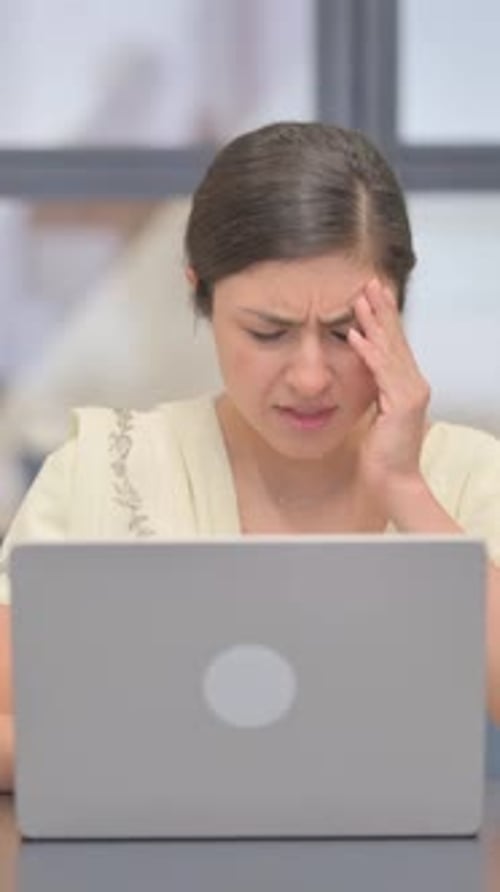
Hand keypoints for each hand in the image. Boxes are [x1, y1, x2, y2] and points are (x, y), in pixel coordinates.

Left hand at [347, 279, 430, 503]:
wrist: (393, 480)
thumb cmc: (383, 453)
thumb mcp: (378, 414)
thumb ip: (376, 392)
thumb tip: (364, 373)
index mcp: (408, 384)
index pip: (396, 344)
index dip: (385, 318)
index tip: (372, 295)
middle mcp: (414, 384)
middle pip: (396, 339)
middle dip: (381, 310)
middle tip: (369, 282)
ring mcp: (410, 392)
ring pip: (389, 350)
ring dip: (373, 322)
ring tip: (359, 299)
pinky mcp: (401, 403)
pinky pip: (380, 371)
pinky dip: (367, 352)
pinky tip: (354, 335)